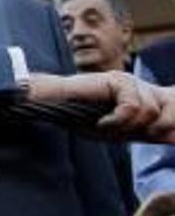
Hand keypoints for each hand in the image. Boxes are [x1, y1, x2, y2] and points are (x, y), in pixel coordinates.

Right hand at [28, 72, 174, 142]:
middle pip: (171, 109)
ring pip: (151, 111)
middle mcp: (141, 86)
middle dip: (155, 128)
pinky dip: (116, 120)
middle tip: (129, 134)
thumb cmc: (81, 118)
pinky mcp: (118, 79)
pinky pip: (132, 107)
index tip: (172, 136)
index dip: (174, 120)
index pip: (174, 103)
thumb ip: (150, 133)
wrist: (52, 106)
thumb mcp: (122, 132)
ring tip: (107, 126)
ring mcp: (131, 81)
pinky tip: (101, 122)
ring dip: (128, 127)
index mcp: (145, 97)